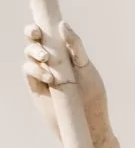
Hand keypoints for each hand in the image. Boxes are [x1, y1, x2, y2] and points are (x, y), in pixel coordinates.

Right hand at [24, 21, 110, 146]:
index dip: (41, 26)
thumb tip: (62, 24)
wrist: (88, 123)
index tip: (41, 25)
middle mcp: (51, 60)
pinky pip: (28, 71)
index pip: (49, 33)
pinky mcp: (35, 86)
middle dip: (32, 34)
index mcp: (64, 52)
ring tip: (47, 60)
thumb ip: (75, 46)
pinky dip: (35, 70)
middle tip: (37, 35)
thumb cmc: (91, 94)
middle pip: (34, 40)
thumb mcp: (86, 68)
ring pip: (29, 55)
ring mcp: (41, 73)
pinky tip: (49, 77)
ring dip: (35, 53)